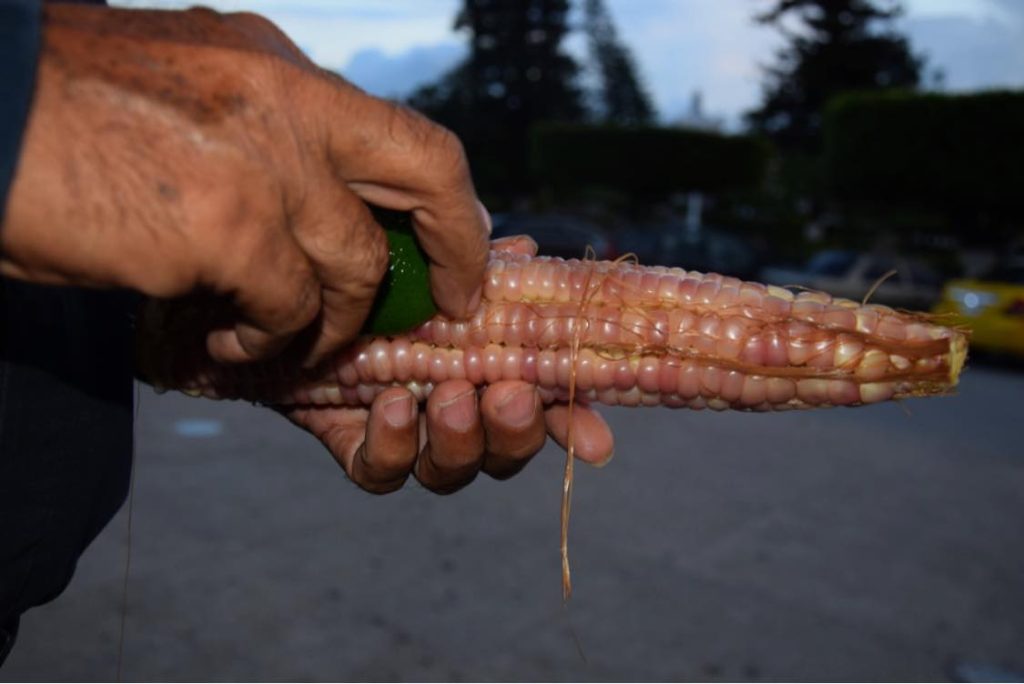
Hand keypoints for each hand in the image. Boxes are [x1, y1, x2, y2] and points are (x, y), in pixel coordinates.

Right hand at [1, 5, 487, 365]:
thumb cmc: (54, 110)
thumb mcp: (183, 92)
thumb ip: (260, 135)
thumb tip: (311, 194)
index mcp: (278, 68)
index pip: (404, 133)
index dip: (448, 200)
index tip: (459, 247)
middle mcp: (287, 102)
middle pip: (428, 174)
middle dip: (457, 248)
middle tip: (452, 304)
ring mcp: (262, 162)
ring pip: (354, 266)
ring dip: (329, 320)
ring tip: (275, 339)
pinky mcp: (224, 228)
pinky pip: (286, 309)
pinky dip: (265, 341)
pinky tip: (224, 342)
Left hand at [284, 236, 615, 494]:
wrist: (291, 291)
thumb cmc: (372, 271)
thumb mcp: (431, 257)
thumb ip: (478, 262)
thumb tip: (525, 252)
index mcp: (485, 369)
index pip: (543, 409)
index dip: (572, 429)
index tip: (595, 442)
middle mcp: (451, 412)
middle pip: (501, 453)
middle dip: (514, 433)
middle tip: (506, 393)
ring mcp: (406, 435)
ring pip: (448, 471)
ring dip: (461, 440)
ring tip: (450, 395)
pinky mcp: (354, 443)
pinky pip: (381, 471)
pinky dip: (395, 446)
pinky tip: (396, 405)